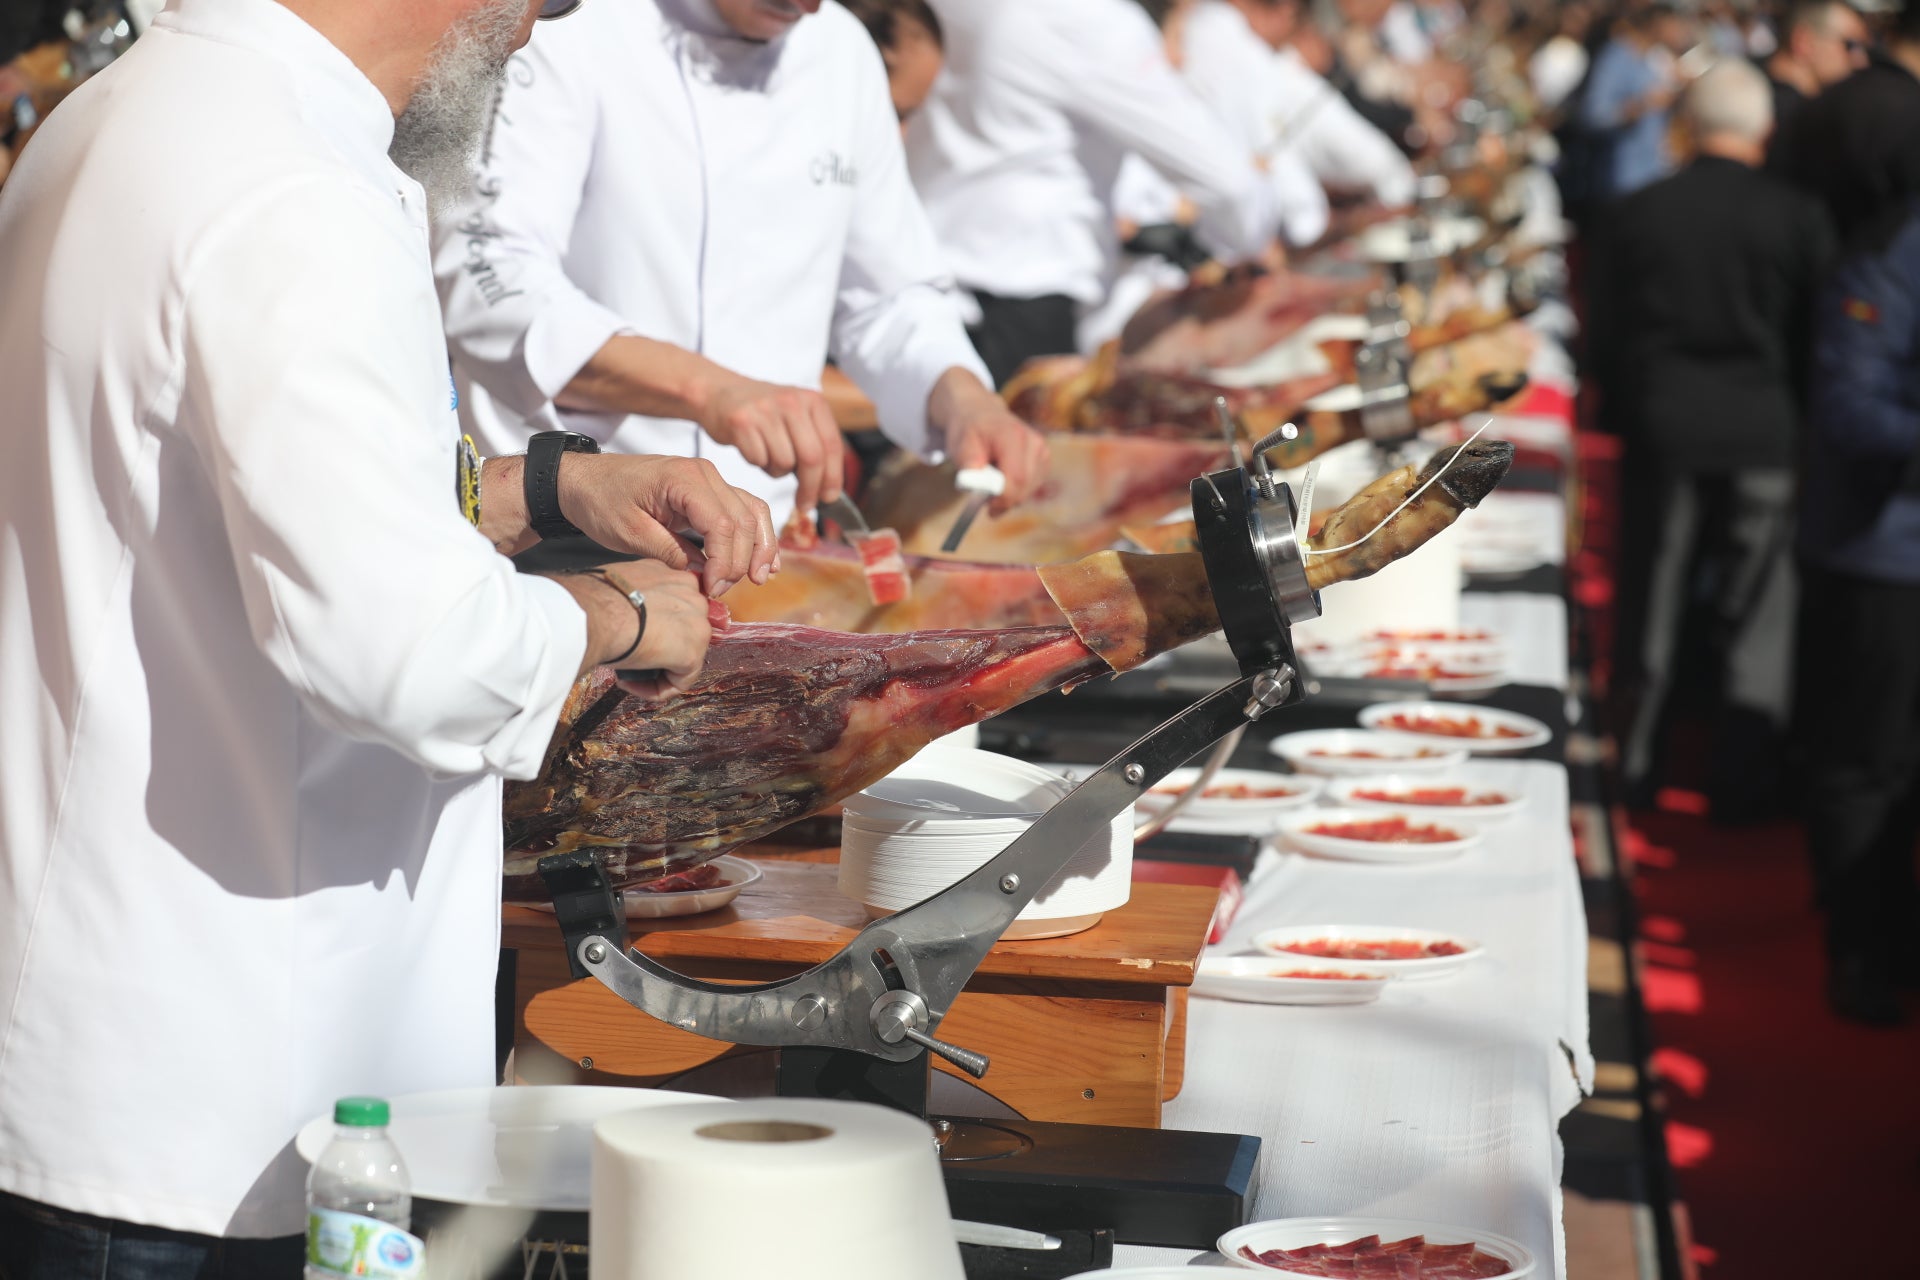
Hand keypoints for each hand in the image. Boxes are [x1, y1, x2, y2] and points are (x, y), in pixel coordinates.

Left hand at [559, 454, 777, 596]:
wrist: (584, 480)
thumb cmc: (601, 501)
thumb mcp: (629, 533)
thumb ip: (669, 552)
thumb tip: (703, 572)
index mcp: (683, 479)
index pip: (722, 525)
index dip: (723, 563)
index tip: (711, 589)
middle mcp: (705, 474)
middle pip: (744, 521)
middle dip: (740, 561)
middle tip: (720, 591)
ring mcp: (710, 480)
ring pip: (753, 513)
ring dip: (760, 548)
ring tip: (759, 579)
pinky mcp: (709, 491)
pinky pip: (745, 509)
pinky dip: (756, 535)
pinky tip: (764, 560)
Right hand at [560, 561, 712, 697]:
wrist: (593, 613)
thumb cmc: (594, 599)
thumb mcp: (622, 583)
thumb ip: (636, 594)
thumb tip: (631, 610)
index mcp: (674, 577)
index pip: (675, 608)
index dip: (655, 627)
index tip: (632, 635)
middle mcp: (693, 596)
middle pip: (683, 632)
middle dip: (660, 648)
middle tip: (632, 655)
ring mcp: (697, 625)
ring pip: (684, 658)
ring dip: (658, 671)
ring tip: (628, 674)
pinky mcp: (691, 653)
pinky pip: (680, 681)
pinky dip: (656, 689)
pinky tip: (631, 684)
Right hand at [698, 372, 844, 515]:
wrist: (720, 392)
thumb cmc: (763, 413)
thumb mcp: (797, 416)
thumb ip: (816, 444)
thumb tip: (828, 490)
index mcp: (812, 400)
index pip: (832, 445)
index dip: (833, 477)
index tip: (829, 498)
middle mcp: (791, 402)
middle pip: (812, 458)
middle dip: (811, 488)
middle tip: (805, 504)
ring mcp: (765, 410)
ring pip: (784, 463)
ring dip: (777, 470)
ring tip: (768, 454)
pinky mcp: (741, 422)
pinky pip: (759, 460)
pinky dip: (758, 463)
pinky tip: (753, 448)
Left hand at [929, 369, 1050, 514]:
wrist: (981, 413)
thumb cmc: (969, 432)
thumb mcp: (960, 447)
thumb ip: (969, 468)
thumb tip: (977, 489)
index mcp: (1013, 435)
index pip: (1017, 478)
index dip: (1002, 498)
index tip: (986, 505)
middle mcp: (1033, 442)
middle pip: (1024, 487)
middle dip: (1004, 500)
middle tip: (986, 503)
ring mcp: (1042, 450)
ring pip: (1029, 490)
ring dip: (1009, 495)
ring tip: (992, 481)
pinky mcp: (1044, 459)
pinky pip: (1032, 486)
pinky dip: (1017, 490)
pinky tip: (1004, 477)